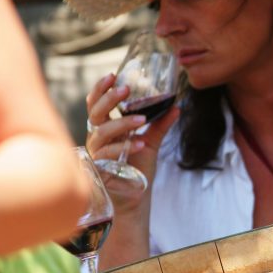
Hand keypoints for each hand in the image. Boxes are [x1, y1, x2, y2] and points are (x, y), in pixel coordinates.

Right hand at [85, 73, 178, 210]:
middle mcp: (97, 137)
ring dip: (122, 123)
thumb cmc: (138, 169)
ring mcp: (96, 153)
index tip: (113, 75)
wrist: (136, 198)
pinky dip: (124, 147)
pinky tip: (139, 144)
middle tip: (125, 89)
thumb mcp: (152, 143)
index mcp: (106, 127)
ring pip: (101, 132)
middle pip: (95, 112)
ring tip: (141, 120)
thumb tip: (177, 105)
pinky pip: (107, 155)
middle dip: (109, 99)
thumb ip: (161, 124)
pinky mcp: (99, 169)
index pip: (97, 103)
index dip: (101, 89)